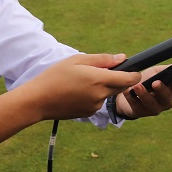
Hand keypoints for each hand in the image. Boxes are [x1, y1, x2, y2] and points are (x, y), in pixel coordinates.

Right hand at [21, 53, 139, 120]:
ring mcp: (94, 106)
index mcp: (99, 80)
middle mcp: (100, 95)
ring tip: (83, 81)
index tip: (134, 69)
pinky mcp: (88, 113)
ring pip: (108, 94)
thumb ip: (102, 59)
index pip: (129, 79)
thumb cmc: (55, 76)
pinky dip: (94, 96)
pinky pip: (98, 102)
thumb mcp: (77, 60)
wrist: (37, 101)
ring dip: (104, 87)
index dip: (135, 74)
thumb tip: (122, 58)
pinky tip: (78, 92)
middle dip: (119, 79)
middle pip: (121, 87)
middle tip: (102, 71)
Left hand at [114, 64, 171, 119]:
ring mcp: (154, 108)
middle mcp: (166, 100)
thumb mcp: (156, 72)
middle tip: (156, 82)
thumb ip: (164, 70)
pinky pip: (136, 106)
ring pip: (151, 104)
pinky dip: (131, 98)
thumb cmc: (147, 80)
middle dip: (162, 90)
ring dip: (144, 94)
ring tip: (138, 86)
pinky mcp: (140, 112)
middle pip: (167, 97)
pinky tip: (127, 91)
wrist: (129, 92)